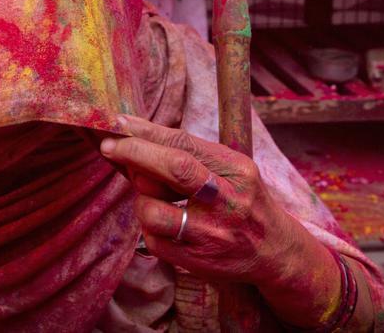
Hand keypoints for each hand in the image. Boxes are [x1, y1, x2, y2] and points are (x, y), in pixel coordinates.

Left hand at [100, 115, 349, 328]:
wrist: (275, 251)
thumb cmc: (241, 200)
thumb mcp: (231, 169)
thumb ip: (190, 154)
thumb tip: (135, 135)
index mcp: (236, 170)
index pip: (185, 143)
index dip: (147, 132)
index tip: (118, 123)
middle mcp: (227, 200)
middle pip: (174, 168)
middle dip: (135, 153)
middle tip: (109, 146)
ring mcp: (212, 234)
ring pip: (152, 210)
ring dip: (141, 199)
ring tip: (154, 198)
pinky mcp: (197, 261)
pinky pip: (152, 239)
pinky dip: (148, 227)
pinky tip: (164, 223)